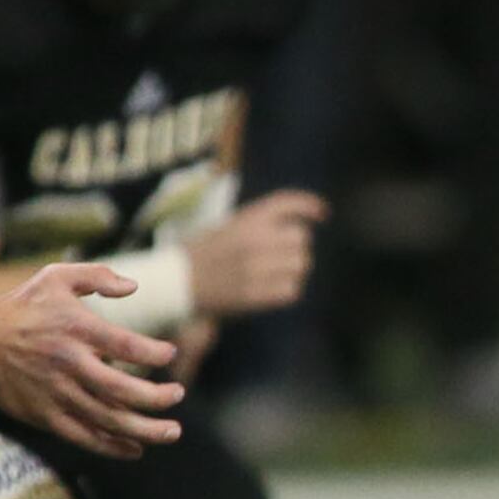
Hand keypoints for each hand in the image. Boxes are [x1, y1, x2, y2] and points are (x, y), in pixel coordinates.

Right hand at [0, 264, 182, 458]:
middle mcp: (69, 363)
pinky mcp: (44, 415)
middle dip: (157, 398)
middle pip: (122, 390)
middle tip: (178, 395)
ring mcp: (56, 393)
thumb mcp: (57, 277)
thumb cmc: (24, 305)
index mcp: (77, 328)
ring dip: (144, 429)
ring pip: (107, 419)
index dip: (155, 354)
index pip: (128, 346)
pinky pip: (83, 436)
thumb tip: (134, 287)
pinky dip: (112, 446)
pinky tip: (136, 448)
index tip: (170, 355)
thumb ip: (98, 276)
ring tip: (171, 432)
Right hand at [182, 189, 326, 317]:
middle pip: (301, 238)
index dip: (311, 206)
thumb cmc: (202, 254)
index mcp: (245, 219)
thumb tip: (310, 223)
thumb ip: (262, 221)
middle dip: (296, 247)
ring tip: (273, 273)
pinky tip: (270, 290)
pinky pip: (292, 290)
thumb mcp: (229, 226)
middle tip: (279, 255)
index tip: (324, 213)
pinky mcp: (256, 294)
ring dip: (294, 269)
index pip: (289, 204)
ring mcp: (257, 267)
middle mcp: (254, 239)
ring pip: (301, 264)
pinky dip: (286, 291)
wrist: (174, 283)